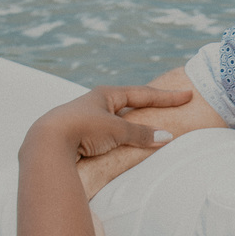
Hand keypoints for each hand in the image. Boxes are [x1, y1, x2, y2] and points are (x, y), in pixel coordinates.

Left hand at [76, 66, 225, 199]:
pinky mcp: (77, 134)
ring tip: (146, 124)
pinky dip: (118, 134)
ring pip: (115, 117)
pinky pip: (105, 132)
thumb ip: (142, 133)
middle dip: (148, 103)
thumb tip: (167, 137)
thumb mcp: (117, 130)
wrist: (47, 142)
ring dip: (131, 121)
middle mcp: (94, 103)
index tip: (187, 94)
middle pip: (128, 101)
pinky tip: (120, 142)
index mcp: (106, 95)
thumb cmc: (83, 129)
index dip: (167, 96)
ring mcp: (85, 118)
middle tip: (167, 103)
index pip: (143, 94)